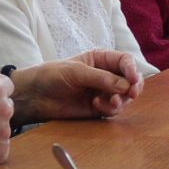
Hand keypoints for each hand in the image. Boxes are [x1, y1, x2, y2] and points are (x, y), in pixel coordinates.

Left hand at [11, 51, 145, 122]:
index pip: (125, 61)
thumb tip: (125, 86)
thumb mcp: (76, 72)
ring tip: (111, 102)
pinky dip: (110, 109)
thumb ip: (101, 78)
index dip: (132, 69)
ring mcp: (103, 92)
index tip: (133, 79)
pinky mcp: (98, 108)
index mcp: (100, 59)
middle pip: (130, 80)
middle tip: (131, 93)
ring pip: (125, 97)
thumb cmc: (52, 76)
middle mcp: (105, 75)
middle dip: (133, 86)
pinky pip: (113, 110)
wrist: (35, 97)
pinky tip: (97, 106)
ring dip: (121, 100)